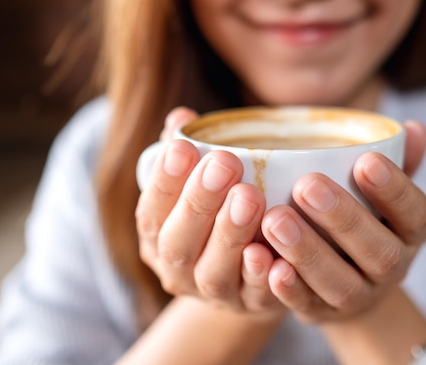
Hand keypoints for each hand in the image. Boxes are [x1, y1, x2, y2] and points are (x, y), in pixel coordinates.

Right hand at [135, 107, 283, 316]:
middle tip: (224, 164)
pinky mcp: (252, 308)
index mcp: (158, 238)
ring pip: (215, 274)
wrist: (246, 275)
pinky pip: (257, 298)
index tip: (183, 147)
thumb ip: (188, 152)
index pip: (151, 211)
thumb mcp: (197, 186)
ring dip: (231, 236)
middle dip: (199, 202)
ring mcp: (215, 295)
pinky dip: (263, 279)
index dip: (165, 181)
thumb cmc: (218, 217)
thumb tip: (181, 117)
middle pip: (179, 244)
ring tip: (250, 197)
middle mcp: (178, 271)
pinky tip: (274, 255)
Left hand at [260, 121, 425, 323]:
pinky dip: (290, 290)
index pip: (415, 213)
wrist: (351, 279)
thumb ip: (399, 160)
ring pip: (341, 284)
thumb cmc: (364, 218)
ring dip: (308, 253)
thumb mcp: (382, 191)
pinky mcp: (324, 315)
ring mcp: (359, 297)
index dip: (394, 190)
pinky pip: (309, 307)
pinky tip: (270, 266)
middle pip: (378, 252)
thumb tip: (415, 127)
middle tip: (307, 185)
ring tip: (275, 220)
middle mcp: (392, 268)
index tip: (366, 160)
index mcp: (410, 232)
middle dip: (343, 219)